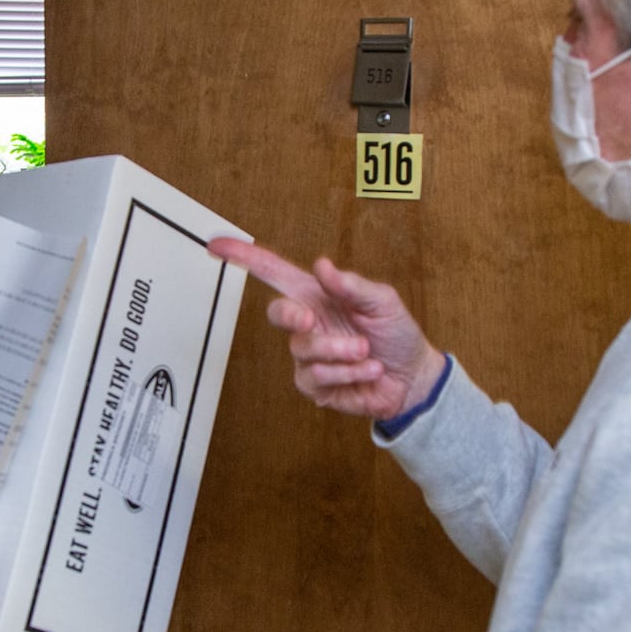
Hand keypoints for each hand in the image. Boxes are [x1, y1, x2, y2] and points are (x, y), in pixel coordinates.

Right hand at [208, 237, 444, 418]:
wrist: (413, 378)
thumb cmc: (397, 334)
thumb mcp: (382, 302)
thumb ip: (352, 285)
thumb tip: (322, 265)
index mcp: (318, 296)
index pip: (274, 273)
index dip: (245, 258)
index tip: (217, 245)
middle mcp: (308, 324)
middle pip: (277, 313)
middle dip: (293, 316)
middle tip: (313, 320)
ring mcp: (309, 356)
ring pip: (304, 349)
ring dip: (341, 350)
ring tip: (367, 352)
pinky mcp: (315, 386)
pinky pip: (319, 377)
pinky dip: (349, 373)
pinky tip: (369, 371)